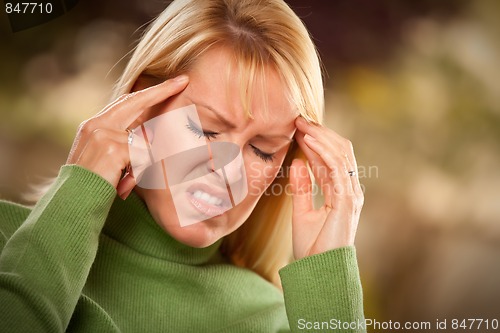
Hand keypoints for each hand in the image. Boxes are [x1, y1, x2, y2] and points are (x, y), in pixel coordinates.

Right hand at [66, 75, 188, 198]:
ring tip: (124, 181)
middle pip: (136, 101)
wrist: (73, 201)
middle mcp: (97, 124)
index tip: (169, 84)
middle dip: (162, 91)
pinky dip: (139, 172)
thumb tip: (151, 134)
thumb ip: (123, 142)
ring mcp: (104, 134)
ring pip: (144, 140)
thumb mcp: (106, 158)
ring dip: (142, 163)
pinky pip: (143, 155)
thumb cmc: (92, 184)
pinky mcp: (113, 147)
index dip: (149, 93)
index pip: (125, 102)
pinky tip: (122, 184)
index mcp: (94, 124)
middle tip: (183, 81)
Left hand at [289, 117, 363, 259]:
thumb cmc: (312, 248)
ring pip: (340, 155)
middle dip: (320, 133)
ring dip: (321, 137)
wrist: (318, 272)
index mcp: (340, 193)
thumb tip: (297, 163)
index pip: (330, 160)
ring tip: (302, 124)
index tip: (297, 129)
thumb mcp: (302, 212)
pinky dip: (323, 151)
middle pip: (339, 151)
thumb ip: (302, 188)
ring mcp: (350, 194)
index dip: (316, 142)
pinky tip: (308, 140)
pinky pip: (335, 168)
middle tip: (299, 119)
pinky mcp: (346, 200)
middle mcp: (349, 190)